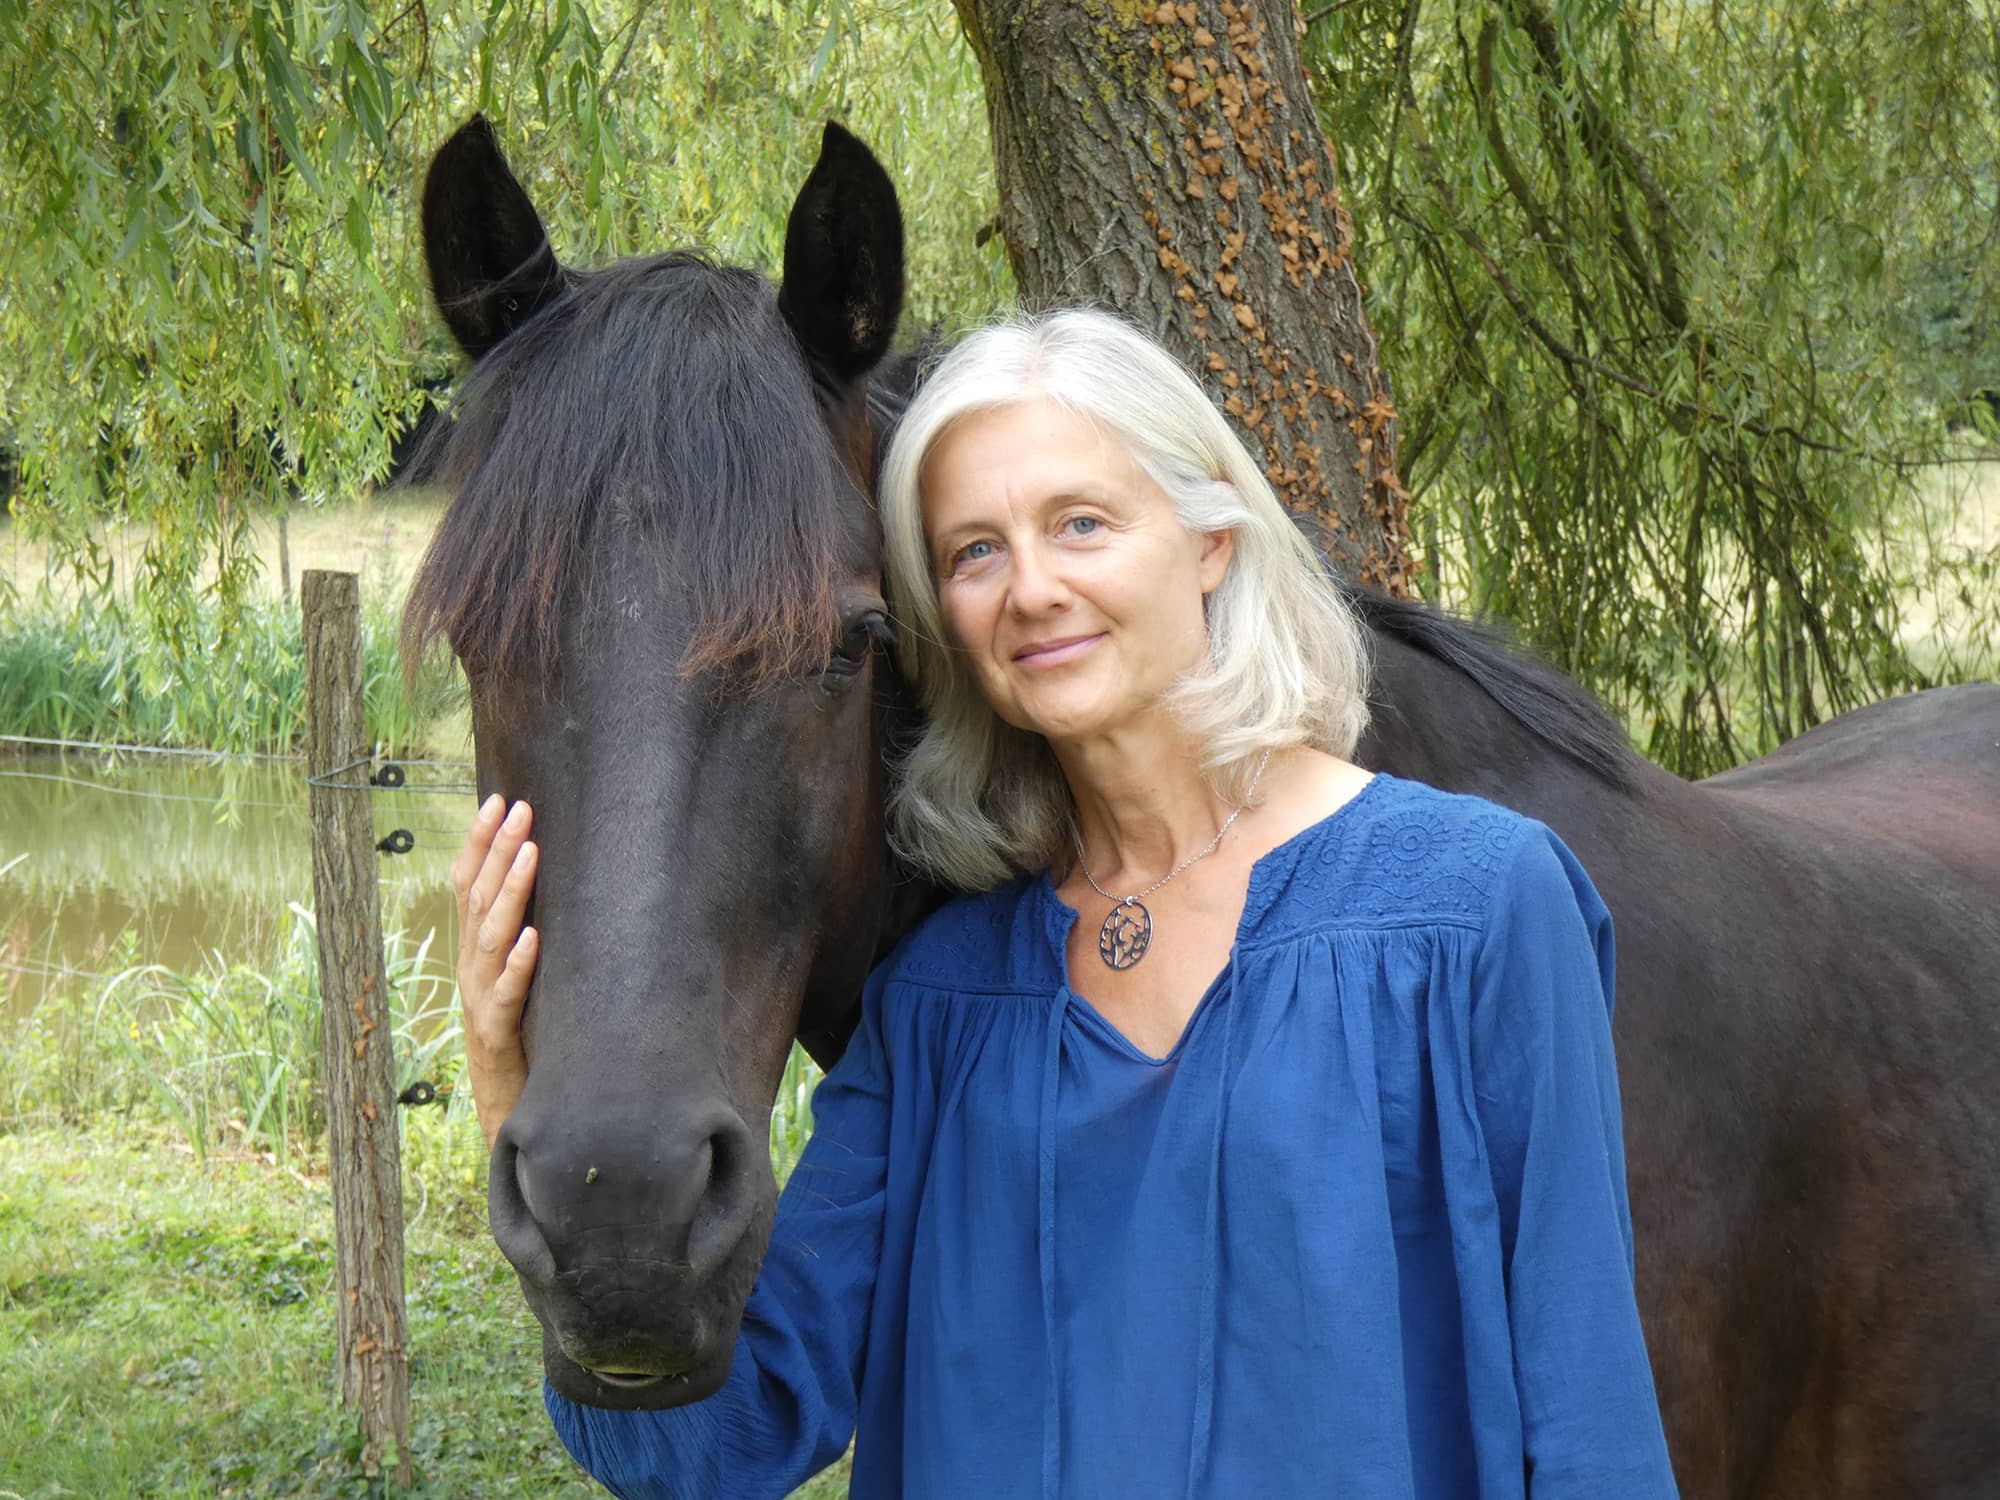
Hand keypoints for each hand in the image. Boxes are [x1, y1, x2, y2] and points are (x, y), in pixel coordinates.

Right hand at [450, 794, 539, 1148]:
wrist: (504, 1102)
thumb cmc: (518, 1031)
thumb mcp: (515, 972)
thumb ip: (519, 930)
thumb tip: (542, 876)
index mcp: (472, 948)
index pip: (468, 883)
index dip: (478, 841)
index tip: (498, 798)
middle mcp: (469, 966)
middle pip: (478, 899)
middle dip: (497, 850)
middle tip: (520, 808)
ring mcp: (479, 998)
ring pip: (489, 937)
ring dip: (511, 892)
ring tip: (531, 852)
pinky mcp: (497, 1031)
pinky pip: (506, 994)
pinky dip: (518, 964)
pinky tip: (534, 938)